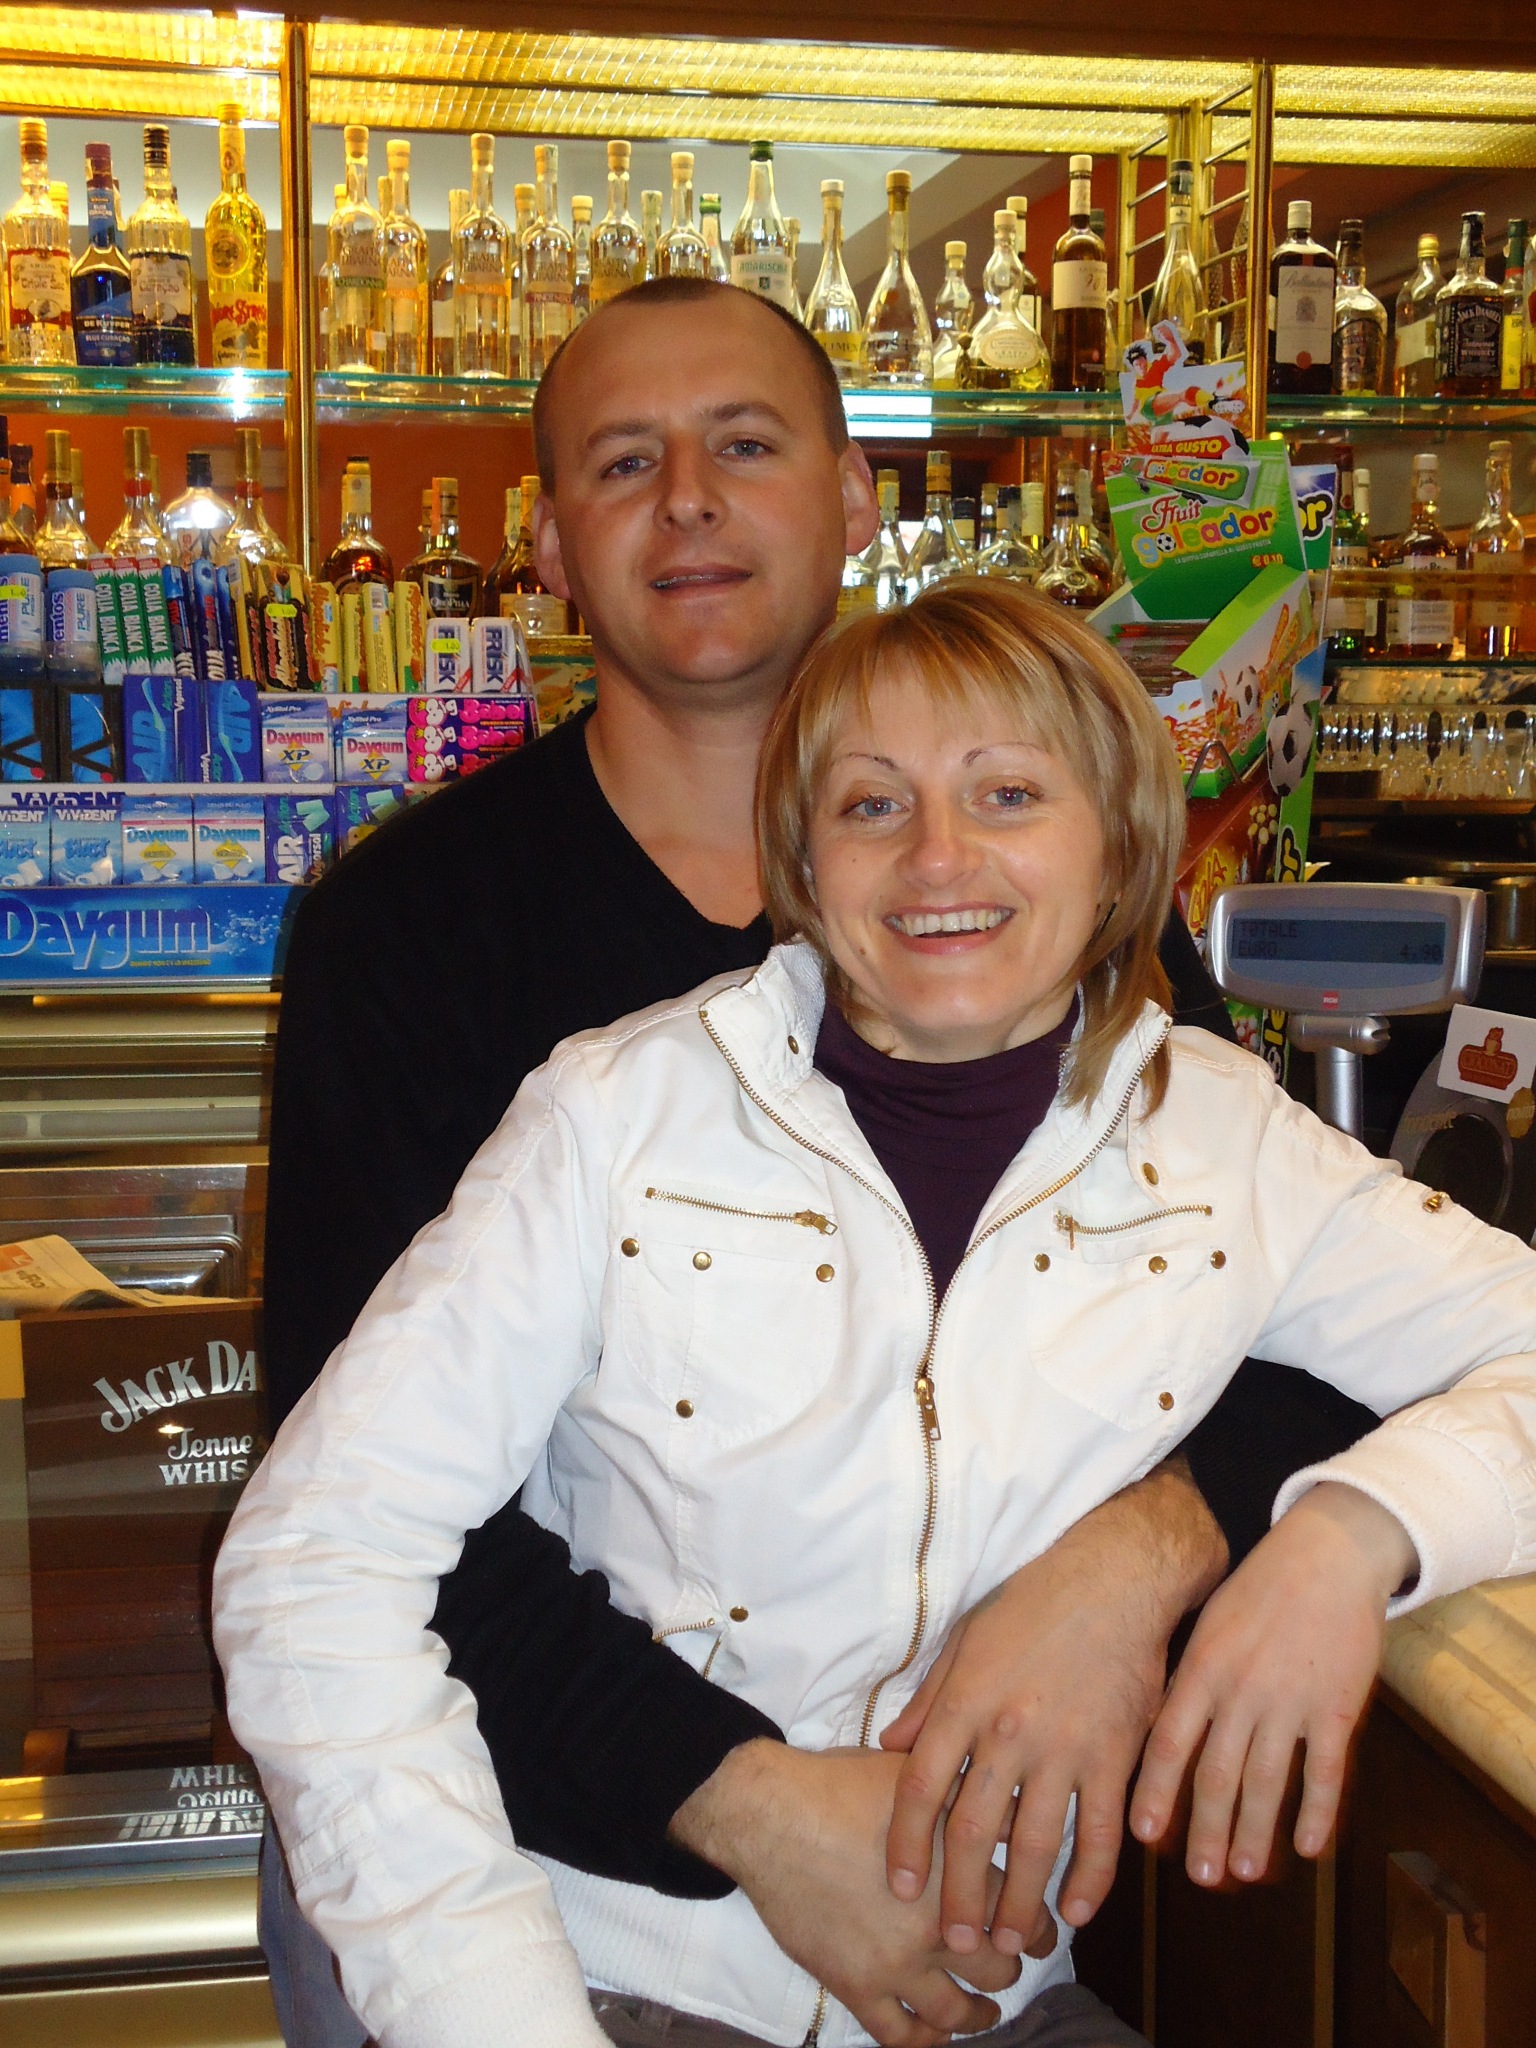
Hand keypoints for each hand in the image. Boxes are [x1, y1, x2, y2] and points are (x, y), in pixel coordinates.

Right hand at [671, 1741, 1024, 2047]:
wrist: (774, 1814)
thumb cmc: (846, 1786)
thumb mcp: (921, 1778)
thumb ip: (974, 1802)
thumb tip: (1022, 1818)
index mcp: (961, 1876)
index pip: (1025, 1918)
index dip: (1042, 1930)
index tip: (1043, 1934)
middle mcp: (938, 1929)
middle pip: (998, 1969)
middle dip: (1010, 1968)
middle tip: (1009, 1963)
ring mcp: (896, 1966)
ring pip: (955, 2013)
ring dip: (978, 2015)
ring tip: (985, 2009)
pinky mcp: (856, 1986)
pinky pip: (899, 2035)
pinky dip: (923, 2042)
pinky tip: (933, 2034)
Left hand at [880, 1460, 1225, 1955]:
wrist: (1115, 1580)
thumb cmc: (1035, 1604)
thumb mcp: (966, 1639)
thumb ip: (929, 1699)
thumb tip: (889, 1744)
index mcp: (966, 1702)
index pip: (922, 1788)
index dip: (907, 1844)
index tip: (901, 1887)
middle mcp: (1008, 1732)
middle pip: (972, 1829)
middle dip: (959, 1894)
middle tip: (952, 1944)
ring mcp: (1063, 1748)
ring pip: (1035, 1843)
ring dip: (1020, 1901)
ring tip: (1011, 1943)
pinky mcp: (1114, 1755)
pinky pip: (1102, 1831)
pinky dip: (1091, 1877)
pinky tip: (1078, 1910)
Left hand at [1130, 1482, 1415, 1885]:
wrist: (1326, 1553)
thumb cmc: (1258, 1588)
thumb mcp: (1208, 1624)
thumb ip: (1188, 1678)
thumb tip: (1159, 1731)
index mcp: (1203, 1668)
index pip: (1168, 1741)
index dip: (1156, 1791)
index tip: (1143, 1834)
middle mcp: (1242, 1690)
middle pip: (1217, 1774)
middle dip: (1206, 1830)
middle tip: (1200, 1876)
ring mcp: (1292, 1700)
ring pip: (1269, 1780)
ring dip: (1256, 1832)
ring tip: (1245, 1870)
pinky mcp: (1339, 1706)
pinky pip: (1326, 1771)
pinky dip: (1317, 1812)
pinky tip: (1310, 1847)